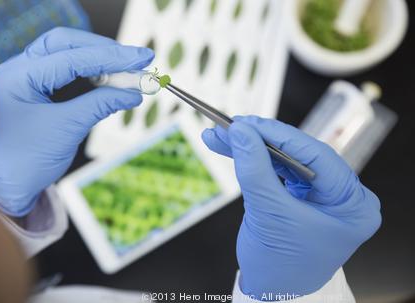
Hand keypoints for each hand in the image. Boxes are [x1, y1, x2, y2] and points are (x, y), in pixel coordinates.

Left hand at [0, 27, 153, 216]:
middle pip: (66, 43)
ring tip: (127, 70)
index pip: (71, 57)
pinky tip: (111, 79)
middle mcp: (19, 69)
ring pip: (67, 52)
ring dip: (98, 59)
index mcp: (18, 76)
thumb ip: (99, 105)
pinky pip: (67, 70)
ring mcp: (27, 76)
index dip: (109, 57)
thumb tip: (133, 93)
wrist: (9, 184)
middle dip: (103, 50)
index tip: (140, 58)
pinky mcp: (38, 87)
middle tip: (136, 59)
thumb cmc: (27, 160)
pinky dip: (91, 72)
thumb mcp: (66, 129)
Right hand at [201, 116, 380, 297]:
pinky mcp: (298, 195)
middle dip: (261, 140)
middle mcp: (341, 196)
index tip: (248, 124)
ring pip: (283, 159)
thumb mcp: (268, 214)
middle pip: (299, 154)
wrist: (271, 292)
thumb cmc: (281, 265)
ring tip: (220, 136)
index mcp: (352, 204)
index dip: (280, 136)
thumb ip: (254, 169)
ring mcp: (319, 195)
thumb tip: (241, 132)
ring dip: (250, 147)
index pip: (318, 156)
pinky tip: (229, 147)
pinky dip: (251, 160)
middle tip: (232, 126)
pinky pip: (274, 170)